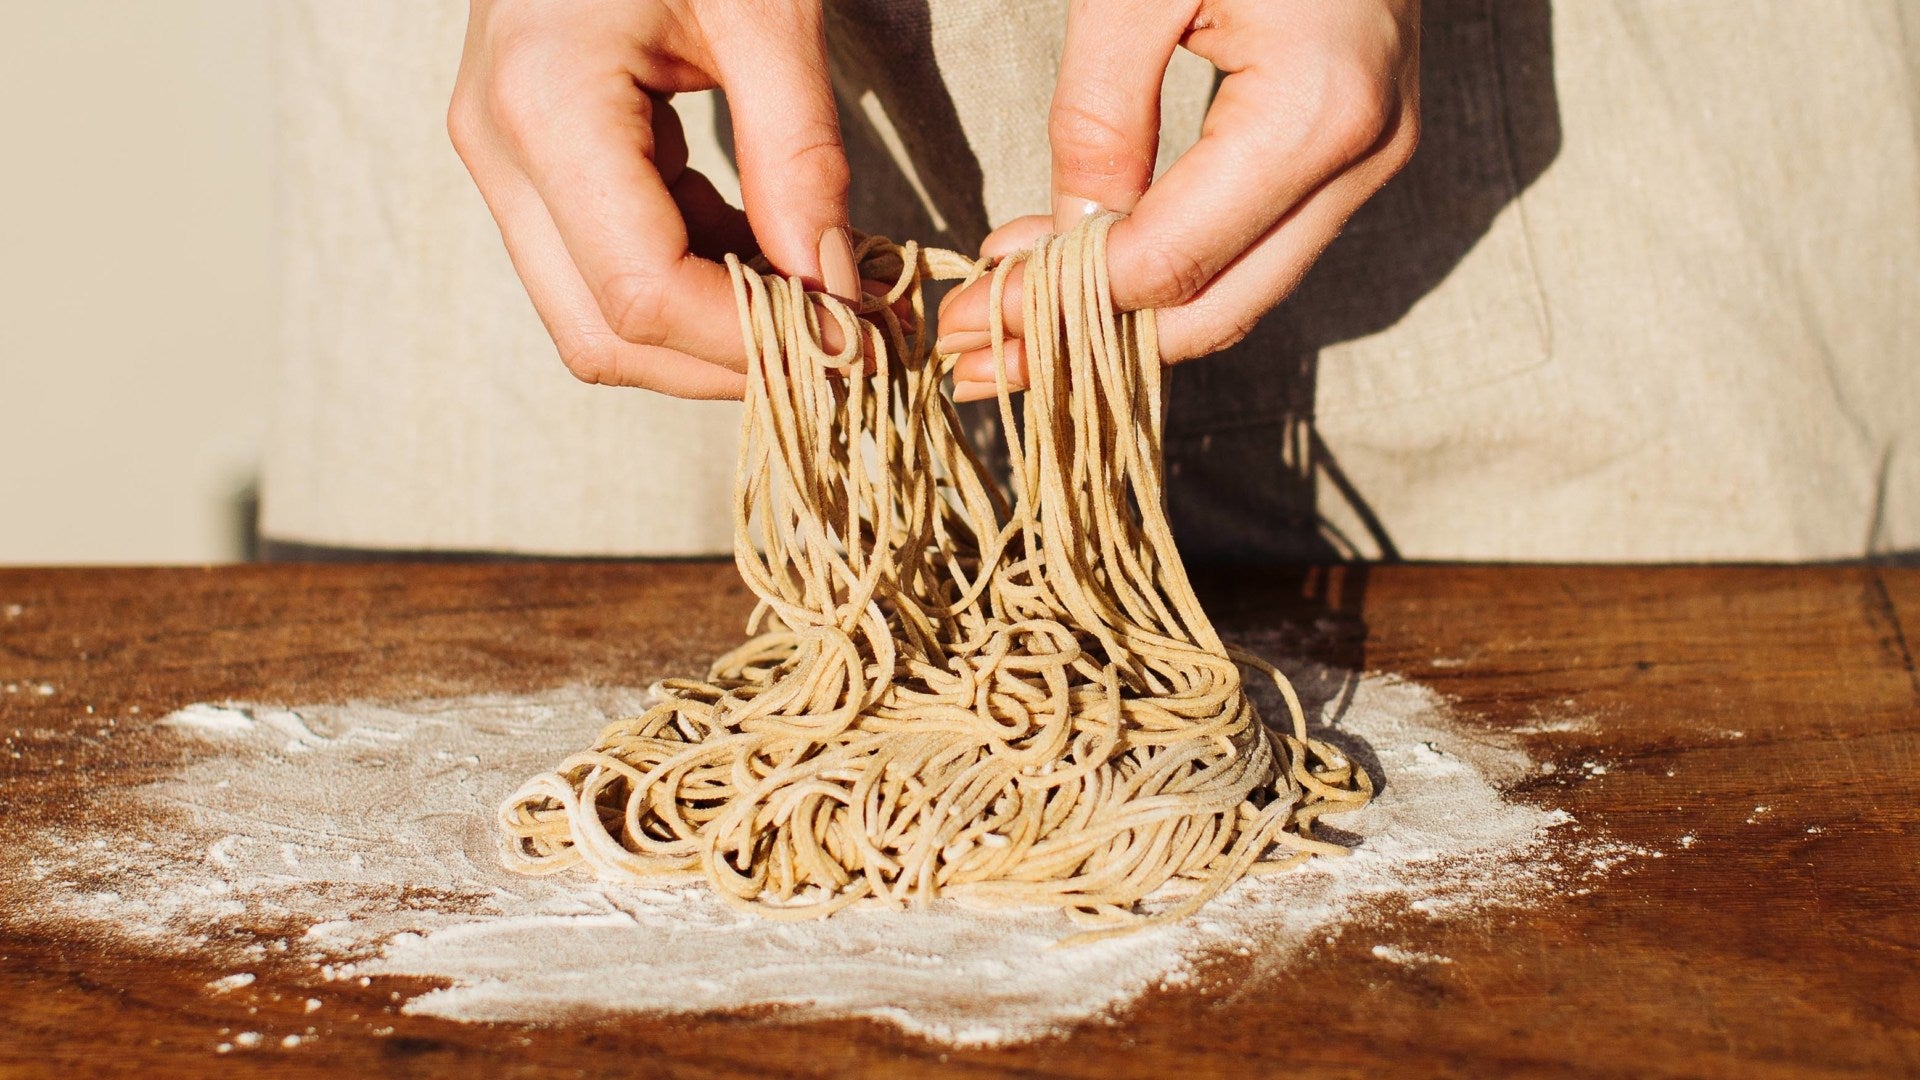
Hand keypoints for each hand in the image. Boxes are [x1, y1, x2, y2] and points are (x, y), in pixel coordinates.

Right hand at [447, 0, 860, 398]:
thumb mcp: (767, 10)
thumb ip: (800, 152)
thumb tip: (833, 291)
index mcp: (546, 102)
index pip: (643, 294)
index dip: (752, 343)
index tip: (854, 344)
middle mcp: (500, 147)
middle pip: (606, 335)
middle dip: (727, 365)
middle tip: (844, 350)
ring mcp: (503, 160)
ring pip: (597, 319)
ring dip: (712, 335)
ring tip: (820, 304)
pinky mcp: (530, 164)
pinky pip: (604, 268)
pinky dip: (693, 286)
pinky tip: (771, 256)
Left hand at [936, 0, 1419, 400]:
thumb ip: (1099, 114)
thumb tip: (1062, 245)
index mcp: (1316, 113)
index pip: (1169, 262)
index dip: (1058, 308)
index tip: (966, 328)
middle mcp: (1363, 156)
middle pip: (1214, 310)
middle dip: (1083, 349)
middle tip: (973, 358)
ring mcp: (1372, 157)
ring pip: (1240, 292)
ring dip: (1122, 322)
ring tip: (1010, 325)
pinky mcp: (1356, 146)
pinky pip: (1256, 246)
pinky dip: (1167, 274)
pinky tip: (1080, 264)